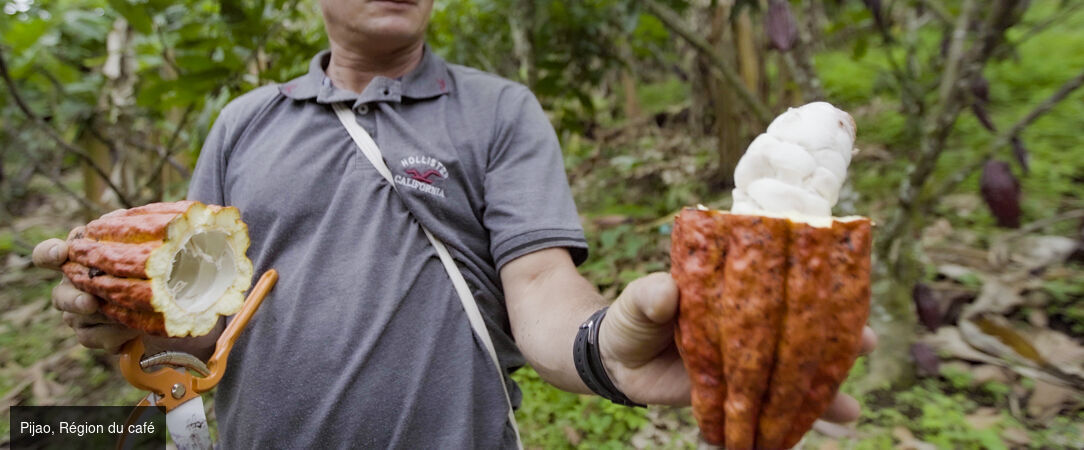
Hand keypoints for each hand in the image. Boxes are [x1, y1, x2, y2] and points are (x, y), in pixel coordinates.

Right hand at [33, 231, 141, 352]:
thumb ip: (123, 230)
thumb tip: (114, 220)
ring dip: (104, 318)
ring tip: (127, 317)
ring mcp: (77, 314)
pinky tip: (132, 331)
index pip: (47, 255)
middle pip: (59, 297)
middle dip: (74, 300)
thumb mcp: (139, 244)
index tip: (61, 253)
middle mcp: (70, 287)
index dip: (49, 254)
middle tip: (90, 302)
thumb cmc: (144, 266)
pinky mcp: (91, 335)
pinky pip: (94, 339)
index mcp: (77, 261)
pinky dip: (115, 335)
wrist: (162, 303)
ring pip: (78, 320)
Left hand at [600, 272, 876, 422]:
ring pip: (796, 373)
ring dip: (824, 390)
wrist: (617, 360)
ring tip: (850, 409)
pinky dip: (791, 422)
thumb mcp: (638, 301)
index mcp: (736, 290)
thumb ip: (650, 295)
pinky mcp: (740, 393)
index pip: (784, 283)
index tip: (843, 291)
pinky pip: (771, 408)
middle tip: (867, 343)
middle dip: (836, 338)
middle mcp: (751, 324)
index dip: (817, 287)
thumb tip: (665, 293)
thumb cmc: (633, 318)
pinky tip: (812, 433)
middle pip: (803, 328)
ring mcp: (750, 360)